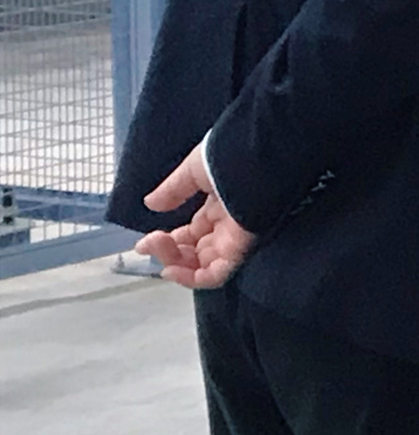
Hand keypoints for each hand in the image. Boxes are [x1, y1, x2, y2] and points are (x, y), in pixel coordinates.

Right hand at [135, 145, 254, 289]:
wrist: (259, 155)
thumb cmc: (230, 156)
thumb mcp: (194, 170)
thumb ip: (173, 189)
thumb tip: (151, 203)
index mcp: (218, 206)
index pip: (191, 234)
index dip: (166, 242)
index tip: (142, 243)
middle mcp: (227, 225)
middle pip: (194, 252)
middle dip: (166, 251)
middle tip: (149, 242)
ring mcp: (234, 238)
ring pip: (202, 265)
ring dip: (174, 262)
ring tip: (157, 246)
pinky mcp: (241, 248)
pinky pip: (217, 274)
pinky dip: (192, 279)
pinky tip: (171, 269)